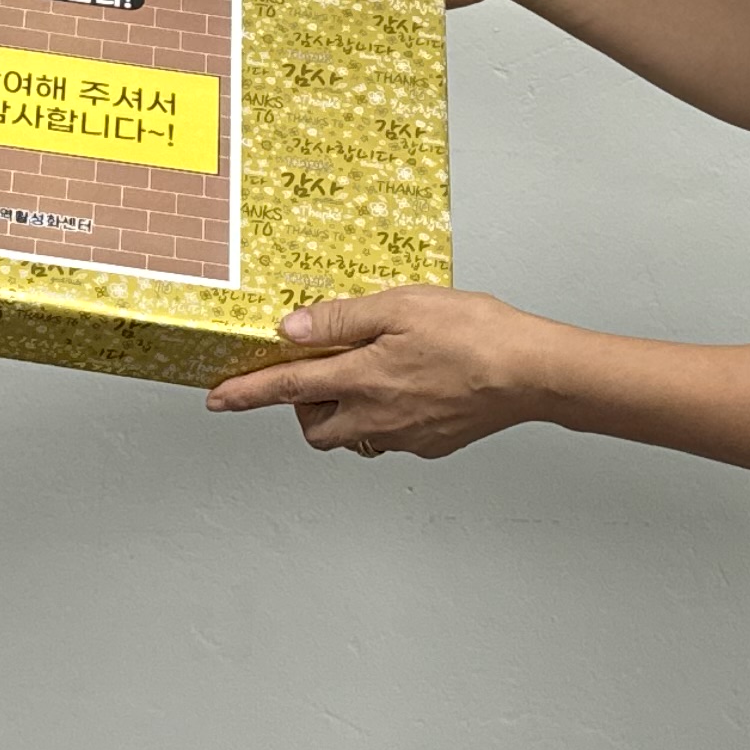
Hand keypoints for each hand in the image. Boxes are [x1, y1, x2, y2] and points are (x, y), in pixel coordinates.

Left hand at [203, 286, 558, 458]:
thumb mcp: (400, 306)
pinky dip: (385, 415)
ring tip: (373, 372)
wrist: (533, 372)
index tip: (216, 400)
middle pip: (316, 426)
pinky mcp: (432, 444)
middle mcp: (377, 417)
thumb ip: (341, 320)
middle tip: (322, 372)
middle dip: (305, 406)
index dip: (247, 394)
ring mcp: (405, 436)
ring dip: (344, 411)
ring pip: (353, 435)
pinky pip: (390, 436)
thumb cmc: (474, 333)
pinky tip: (412, 384)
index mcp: (363, 379)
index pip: (287, 389)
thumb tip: (292, 330)